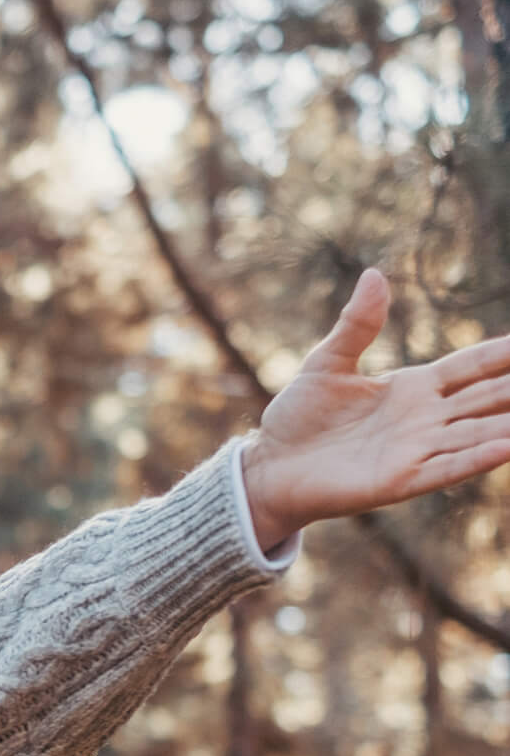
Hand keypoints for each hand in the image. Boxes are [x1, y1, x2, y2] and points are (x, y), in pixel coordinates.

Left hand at [241, 269, 509, 548]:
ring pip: (479, 432)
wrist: (270, 466)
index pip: (475, 366)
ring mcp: (417, 450)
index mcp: (414, 388)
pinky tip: (507, 445)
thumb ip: (357, 326)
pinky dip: (478, 457)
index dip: (507, 353)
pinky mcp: (400, 481)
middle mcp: (426, 419)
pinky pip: (448, 467)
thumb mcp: (326, 364)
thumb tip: (375, 275)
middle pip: (490, 397)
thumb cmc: (297, 418)